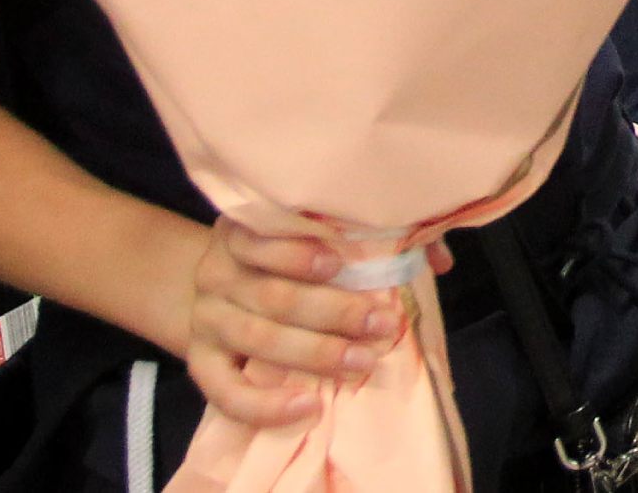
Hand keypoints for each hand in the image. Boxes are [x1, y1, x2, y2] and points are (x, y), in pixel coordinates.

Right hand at [180, 219, 411, 430]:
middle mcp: (216, 272)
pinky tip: (306, 406)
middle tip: (380, 324)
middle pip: (274, 295)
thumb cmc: (281, 260)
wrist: (219, 293)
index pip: (262, 236)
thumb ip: (369, 238)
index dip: (299, 251)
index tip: (342, 262)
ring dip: (315, 353)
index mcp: (243, 230)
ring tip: (361, 361)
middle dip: (332, 312)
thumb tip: (437, 257)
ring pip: (259, 339)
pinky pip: (226, 392)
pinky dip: (265, 405)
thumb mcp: (311, 238)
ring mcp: (205, 318)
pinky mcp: (201, 362)